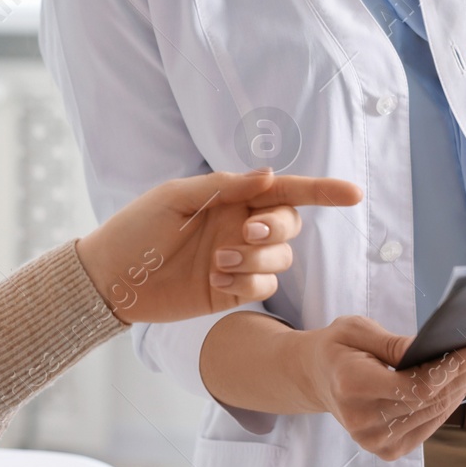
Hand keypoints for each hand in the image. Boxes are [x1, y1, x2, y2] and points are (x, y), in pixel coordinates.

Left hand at [74, 168, 360, 323]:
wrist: (111, 277)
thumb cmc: (136, 229)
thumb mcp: (175, 198)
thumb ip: (224, 187)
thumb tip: (270, 174)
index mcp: (230, 197)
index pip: (285, 190)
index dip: (322, 190)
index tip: (354, 193)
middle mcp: (240, 226)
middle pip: (289, 224)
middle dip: (276, 228)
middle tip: (245, 233)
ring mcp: (239, 260)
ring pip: (280, 259)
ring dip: (257, 261)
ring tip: (218, 264)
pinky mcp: (232, 291)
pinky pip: (263, 290)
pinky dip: (247, 286)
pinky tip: (215, 283)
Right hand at [292, 316, 465, 459]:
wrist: (316, 378)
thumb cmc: (337, 349)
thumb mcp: (356, 330)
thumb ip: (393, 343)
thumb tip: (432, 350)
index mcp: (351, 386)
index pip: (414, 385)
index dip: (450, 369)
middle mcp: (363, 421)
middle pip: (431, 400)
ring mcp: (375, 441)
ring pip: (435, 412)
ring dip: (464, 387)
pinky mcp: (387, 449)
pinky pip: (430, 424)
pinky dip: (449, 403)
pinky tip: (464, 383)